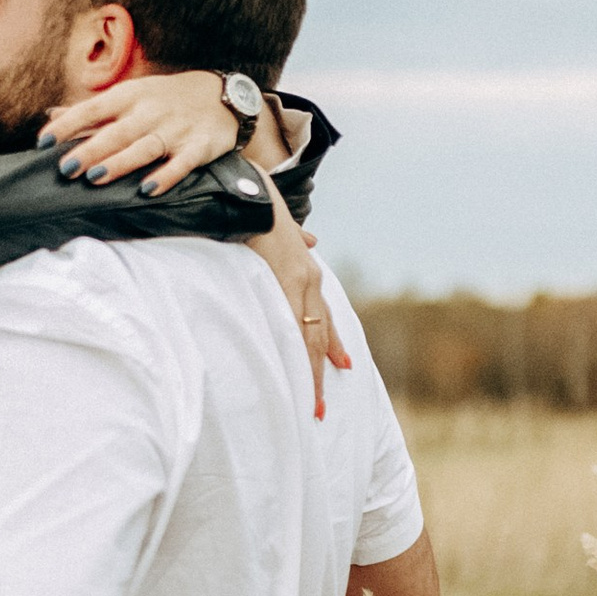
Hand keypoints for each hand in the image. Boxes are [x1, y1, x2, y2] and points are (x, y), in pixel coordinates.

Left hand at [44, 65, 236, 189]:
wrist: (223, 97)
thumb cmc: (165, 99)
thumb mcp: (130, 96)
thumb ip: (93, 110)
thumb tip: (52, 115)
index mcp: (129, 97)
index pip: (92, 109)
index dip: (67, 125)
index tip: (43, 142)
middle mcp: (150, 112)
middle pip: (116, 133)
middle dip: (90, 150)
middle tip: (66, 169)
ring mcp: (175, 130)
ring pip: (144, 148)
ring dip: (120, 163)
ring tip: (95, 178)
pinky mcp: (198, 147)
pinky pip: (181, 163)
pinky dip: (166, 176)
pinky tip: (147, 189)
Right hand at [249, 203, 350, 416]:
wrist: (251, 188)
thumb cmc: (262, 205)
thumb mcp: (286, 227)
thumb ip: (298, 239)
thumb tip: (312, 241)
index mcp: (306, 272)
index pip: (322, 316)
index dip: (332, 342)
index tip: (345, 364)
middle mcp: (308, 280)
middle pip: (319, 335)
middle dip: (320, 371)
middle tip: (322, 407)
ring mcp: (297, 283)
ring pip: (309, 338)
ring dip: (310, 373)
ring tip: (314, 405)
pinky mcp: (280, 283)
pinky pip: (288, 327)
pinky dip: (293, 352)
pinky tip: (293, 374)